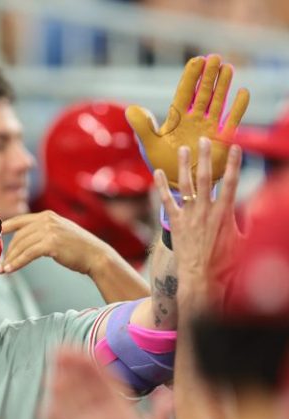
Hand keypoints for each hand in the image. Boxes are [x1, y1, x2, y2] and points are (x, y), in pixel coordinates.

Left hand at [0, 210, 115, 274]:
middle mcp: (47, 220)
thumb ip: (43, 232)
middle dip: (8, 251)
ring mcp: (49, 230)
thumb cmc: (79, 248)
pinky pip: (27, 254)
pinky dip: (17, 263)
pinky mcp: (51, 243)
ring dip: (11, 260)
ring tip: (4, 270)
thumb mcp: (60, 232)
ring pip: (21, 246)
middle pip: (18, 236)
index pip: (20, 220)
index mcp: (47, 215)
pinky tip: (11, 270)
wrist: (96, 255)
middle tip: (1, 263)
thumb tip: (24, 241)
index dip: (5, 228)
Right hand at [47, 349, 171, 418]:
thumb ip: (159, 417)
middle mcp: (100, 412)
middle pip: (83, 384)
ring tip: (52, 380)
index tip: (75, 348)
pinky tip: (46, 411)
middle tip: (56, 352)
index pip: (101, 377)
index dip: (88, 361)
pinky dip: (56, 418)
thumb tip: (168, 395)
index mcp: (119, 406)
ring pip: (72, 402)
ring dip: (61, 390)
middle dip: (70, 368)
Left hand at [126, 55, 248, 188]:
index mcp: (176, 118)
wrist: (178, 184)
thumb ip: (143, 127)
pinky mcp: (221, 139)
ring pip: (217, 102)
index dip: (191, 77)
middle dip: (208, 76)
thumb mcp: (150, 145)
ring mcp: (209, 127)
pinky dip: (238, 107)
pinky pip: (231, 120)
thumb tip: (131, 109)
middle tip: (215, 57)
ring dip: (223, 86)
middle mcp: (194, 119)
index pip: (184, 93)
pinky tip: (243, 92)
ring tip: (228, 68)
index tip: (197, 60)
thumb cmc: (163, 164)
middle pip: (202, 93)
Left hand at [154, 138, 242, 298]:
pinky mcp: (175, 223)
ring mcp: (189, 216)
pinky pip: (166, 201)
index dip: (234, 163)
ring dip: (185, 165)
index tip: (235, 147)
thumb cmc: (226, 264)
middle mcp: (206, 210)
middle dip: (206, 157)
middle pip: (206, 177)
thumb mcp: (244, 240)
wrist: (202, 279)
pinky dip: (162, 186)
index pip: (231, 182)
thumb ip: (249, 222)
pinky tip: (157, 172)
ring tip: (184, 149)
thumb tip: (261, 209)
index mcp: (225, 213)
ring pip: (186, 185)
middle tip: (205, 139)